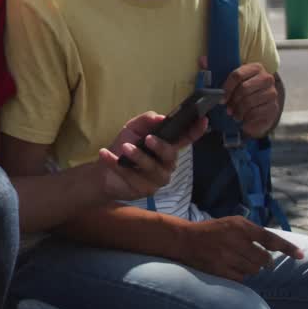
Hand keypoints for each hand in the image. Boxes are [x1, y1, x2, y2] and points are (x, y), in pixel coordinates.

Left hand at [89, 111, 207, 201]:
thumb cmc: (123, 148)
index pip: (185, 139)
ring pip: (152, 168)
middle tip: (148, 139)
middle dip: (160, 146)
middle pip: (170, 155)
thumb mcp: (132, 129)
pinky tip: (106, 154)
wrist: (104, 172)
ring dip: (138, 157)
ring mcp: (158, 179)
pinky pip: (133, 177)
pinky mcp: (146, 191)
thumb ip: (147, 120)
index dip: (195, 130)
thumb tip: (161, 117)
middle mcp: (167, 164)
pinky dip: (117, 164)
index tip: (203, 120)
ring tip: (124, 148)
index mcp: (167, 147)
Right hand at [179, 216, 303, 281]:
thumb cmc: (213, 231)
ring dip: (251, 269)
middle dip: (264, 262)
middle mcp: (235, 239)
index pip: (270, 238)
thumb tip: (275, 248)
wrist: (185, 239)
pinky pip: (242, 278)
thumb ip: (253, 233)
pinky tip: (230, 267)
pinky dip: (240, 275)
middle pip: (264, 259)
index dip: (287, 248)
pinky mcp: (220, 268)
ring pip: (254, 270)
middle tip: (256, 259)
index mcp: (240, 226)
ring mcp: (227, 255)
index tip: (301, 255)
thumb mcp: (232, 223)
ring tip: (238, 261)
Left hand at [223, 62, 279, 137]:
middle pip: (244, 89)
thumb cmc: (241, 92)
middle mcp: (267, 78)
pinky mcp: (273, 106)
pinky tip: (243, 117)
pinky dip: (246, 117)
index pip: (237, 74)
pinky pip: (256, 112)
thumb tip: (202, 60)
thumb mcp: (230, 81)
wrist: (259, 108)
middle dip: (233, 100)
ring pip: (249, 102)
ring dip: (238, 110)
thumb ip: (216, 70)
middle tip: (227, 108)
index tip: (221, 98)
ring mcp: (272, 92)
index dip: (226, 88)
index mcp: (255, 67)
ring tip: (234, 113)